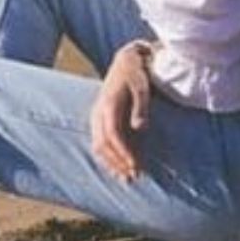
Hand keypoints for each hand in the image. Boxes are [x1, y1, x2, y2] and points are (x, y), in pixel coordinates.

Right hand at [91, 42, 152, 182]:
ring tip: (126, 178)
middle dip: (117, 163)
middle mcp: (98, 113)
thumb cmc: (136, 75)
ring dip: (111, 163)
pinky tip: (119, 167)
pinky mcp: (99, 120)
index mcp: (108, 105)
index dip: (123, 152)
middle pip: (103, 144)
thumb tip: (139, 128)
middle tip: (133, 177)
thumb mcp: (142, 87)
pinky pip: (99, 142)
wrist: (125, 62)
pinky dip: (108, 157)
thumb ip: (140, 108)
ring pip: (98, 146)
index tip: (135, 165)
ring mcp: (96, 117)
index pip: (112, 135)